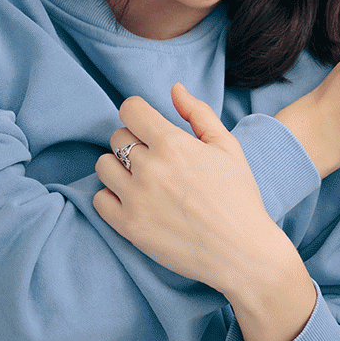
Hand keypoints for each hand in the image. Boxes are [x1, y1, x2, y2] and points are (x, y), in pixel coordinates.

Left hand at [94, 84, 313, 331]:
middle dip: (133, 141)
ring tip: (142, 179)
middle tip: (155, 158)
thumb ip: (198, 113)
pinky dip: (112, 196)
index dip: (138, 113)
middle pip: (117, 137)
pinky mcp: (128, 227)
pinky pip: (99, 199)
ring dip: (119, 167)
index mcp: (173, 144)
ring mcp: (135, 199)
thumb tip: (174, 89)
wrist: (240, 251)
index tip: (146, 124)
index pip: (130, 110)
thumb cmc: (239, 196)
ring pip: (103, 166)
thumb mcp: (228, 146)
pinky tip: (134, 199)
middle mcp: (149, 168)